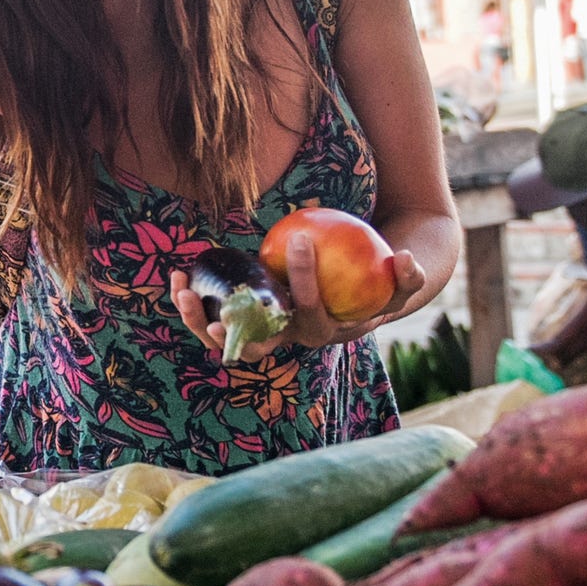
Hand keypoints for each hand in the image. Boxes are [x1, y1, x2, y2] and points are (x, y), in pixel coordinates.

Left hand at [169, 233, 429, 358]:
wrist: (357, 297)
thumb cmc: (377, 284)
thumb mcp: (400, 283)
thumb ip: (408, 277)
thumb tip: (405, 258)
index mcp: (322, 332)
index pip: (310, 310)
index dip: (306, 279)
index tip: (302, 239)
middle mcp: (290, 339)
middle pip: (258, 347)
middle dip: (235, 336)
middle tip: (215, 318)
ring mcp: (265, 333)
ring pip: (227, 338)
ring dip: (200, 321)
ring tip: (182, 291)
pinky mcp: (245, 322)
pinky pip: (215, 317)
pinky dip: (196, 303)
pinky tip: (179, 276)